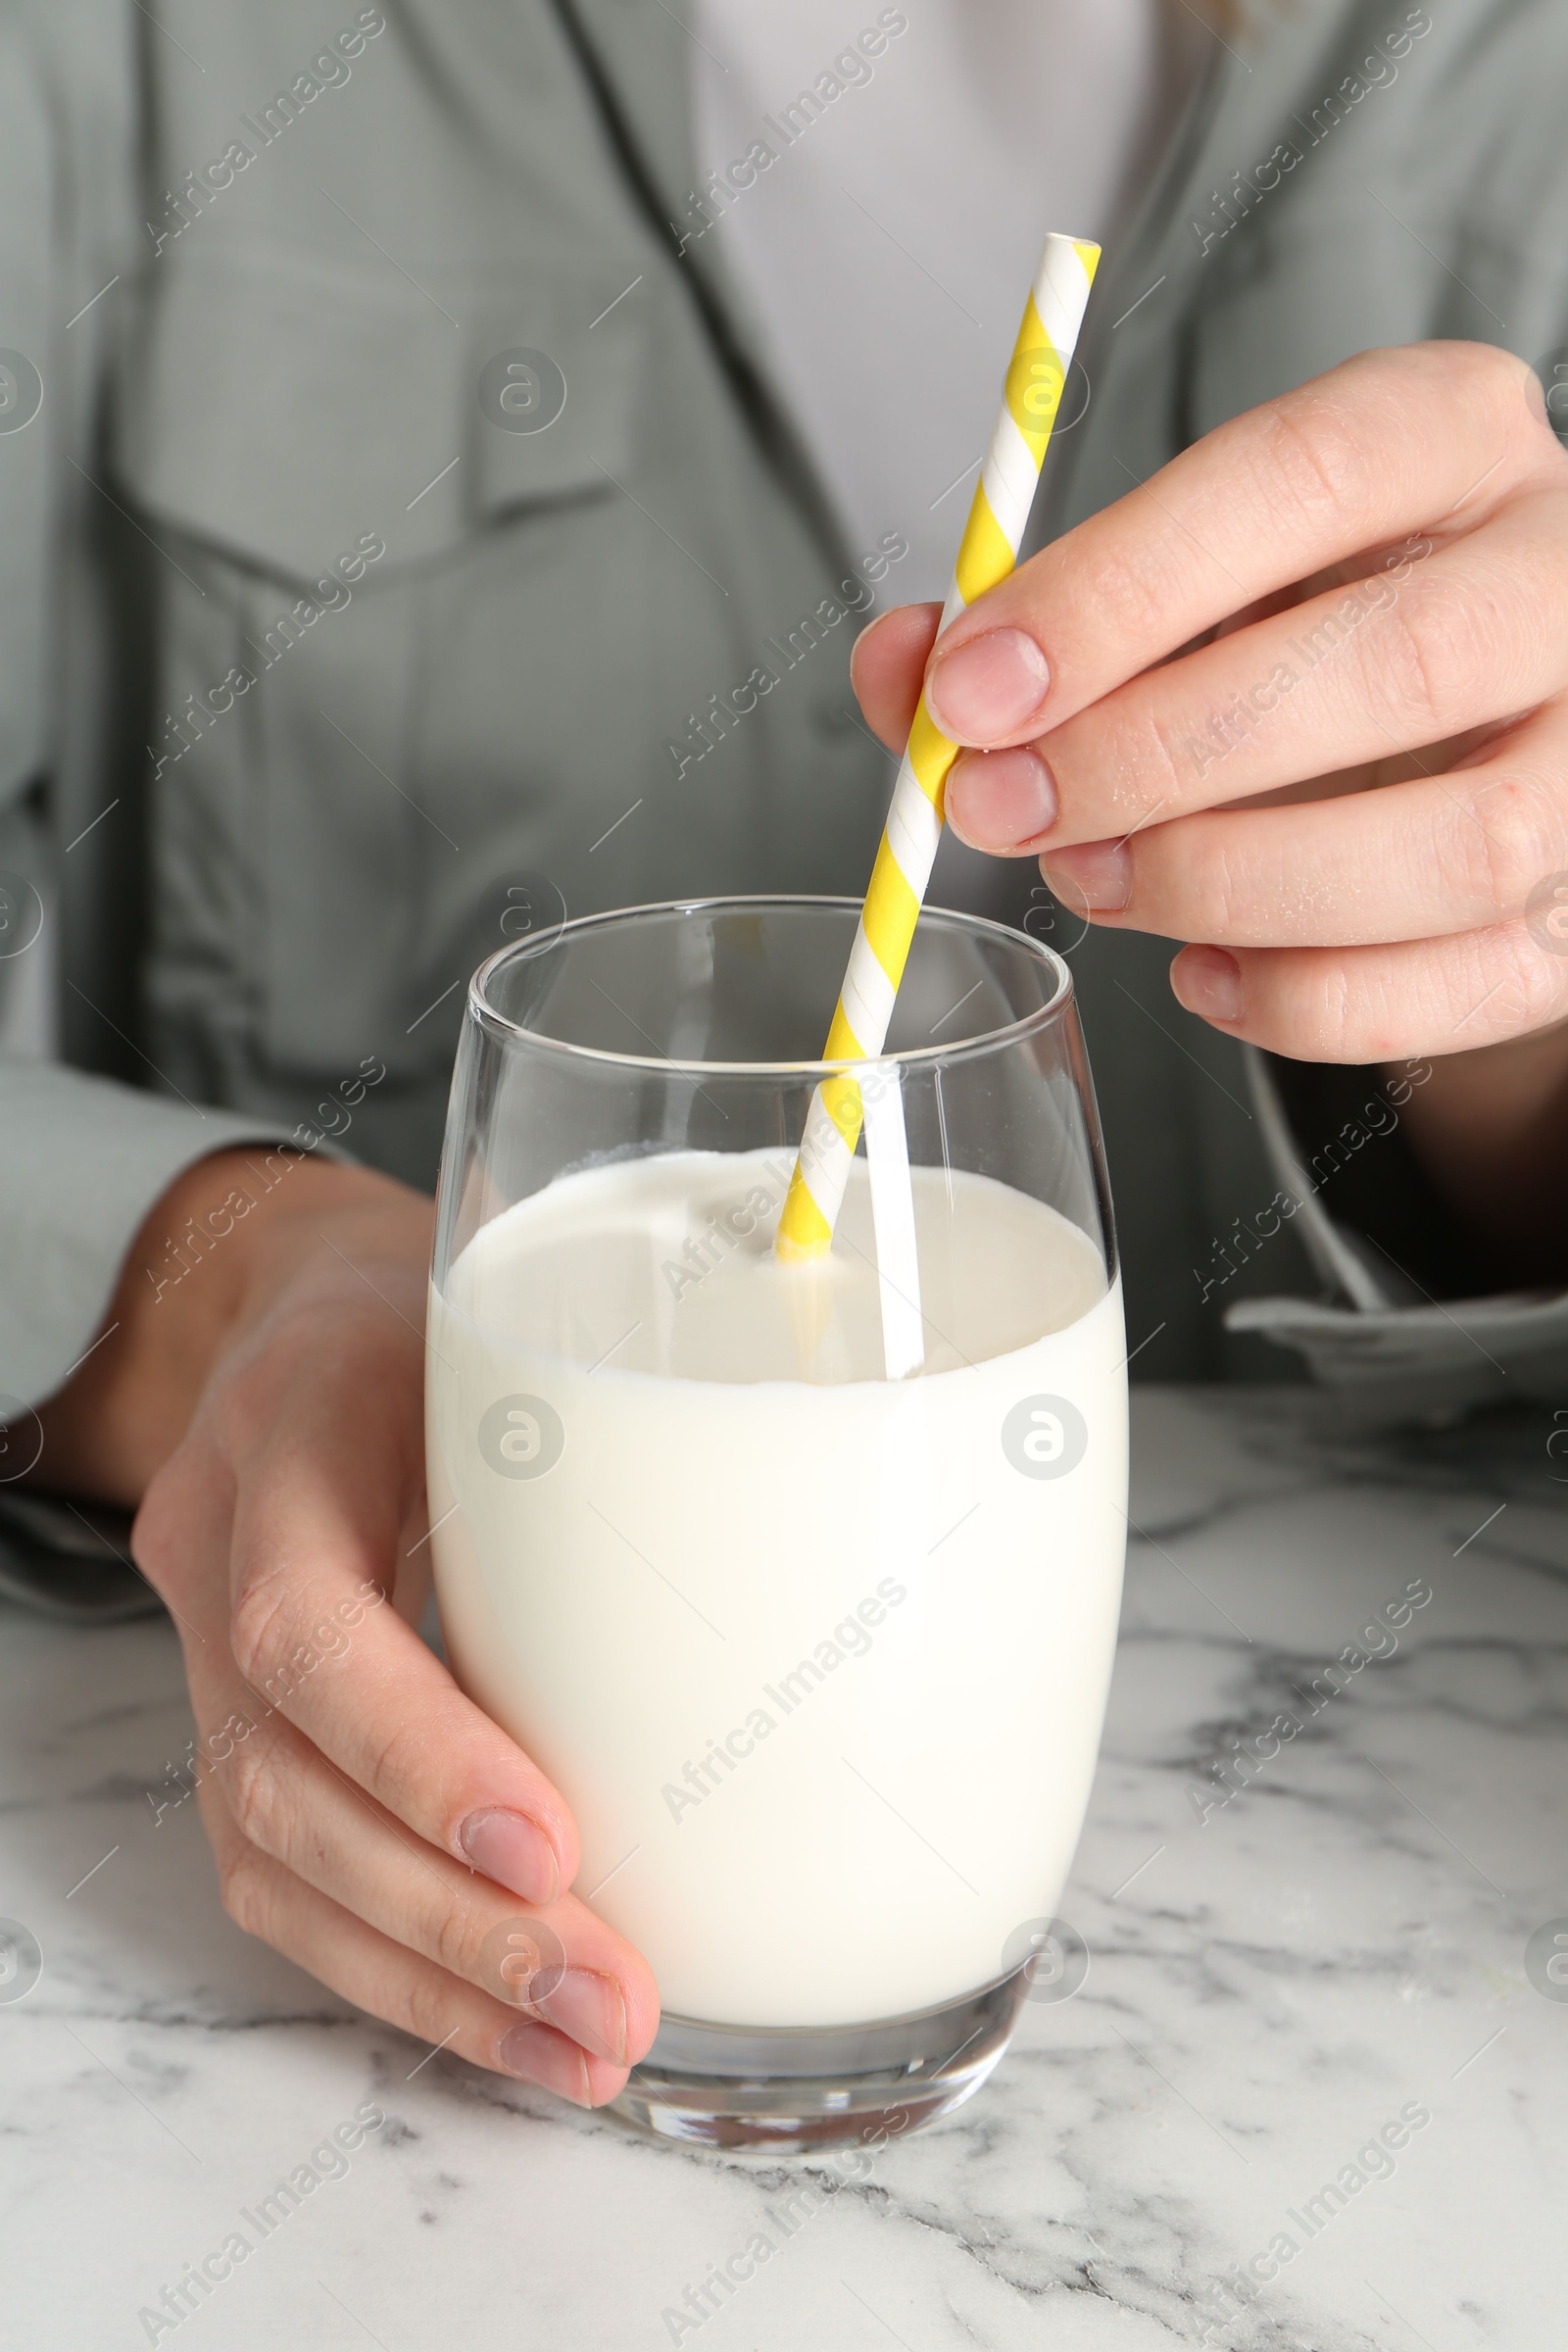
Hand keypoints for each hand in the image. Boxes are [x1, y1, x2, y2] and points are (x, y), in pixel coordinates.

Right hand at [37, 1149, 659, 2104]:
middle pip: (283, 1776)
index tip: (550, 1846)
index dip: (417, 1749)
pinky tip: (512, 2024)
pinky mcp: (244, 1719)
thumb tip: (845, 1561)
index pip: (308, 1615)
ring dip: (433, 1976)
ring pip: (274, 1854)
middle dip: (449, 1918)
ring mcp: (209, 1643)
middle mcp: (225, 1543)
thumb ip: (625, 1423)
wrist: (306, 1308)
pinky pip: (288, 1872)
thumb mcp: (527, 1315)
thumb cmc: (447, 1315)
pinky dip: (401, 1966)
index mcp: (298, 1424)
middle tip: (605, 1996)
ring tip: (583, 2047)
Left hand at [853, 341, 1567, 1267]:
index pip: (1297, 474)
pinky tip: (1203, 974)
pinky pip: (1471, 980)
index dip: (1119, 590)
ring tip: (1098, 882)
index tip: (974, 692)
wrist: (1464, 725)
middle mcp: (1564, 573)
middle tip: (1007, 809)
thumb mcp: (1176, 583)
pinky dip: (1312, 1003)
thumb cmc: (1299, 632)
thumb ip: (1034, 621)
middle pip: (1390, 663)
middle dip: (1157, 756)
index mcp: (1447, 434)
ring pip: (1458, 844)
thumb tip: (907, 671)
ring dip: (1235, 883)